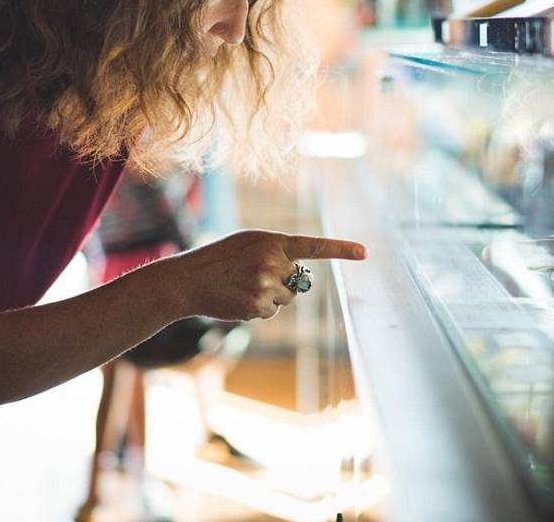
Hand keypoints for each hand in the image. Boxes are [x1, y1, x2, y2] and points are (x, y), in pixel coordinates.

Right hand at [167, 229, 366, 320]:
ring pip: (287, 298)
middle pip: (298, 280)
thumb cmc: (219, 258)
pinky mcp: (259, 305)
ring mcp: (266, 284)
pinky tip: (239, 299)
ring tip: (243, 286)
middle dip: (283, 281)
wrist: (189, 279)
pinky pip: (272, 311)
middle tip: (253, 275)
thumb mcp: (248, 243)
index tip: (364, 253)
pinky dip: (259, 308)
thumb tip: (298, 277)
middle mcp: (273, 261)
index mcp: (273, 240)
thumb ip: (276, 251)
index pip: (314, 246)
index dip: (341, 249)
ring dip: (270, 296)